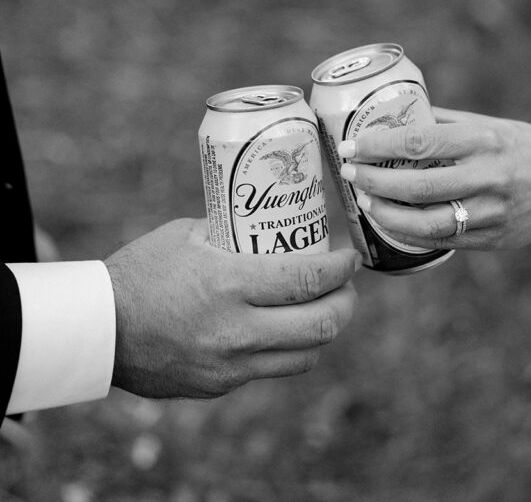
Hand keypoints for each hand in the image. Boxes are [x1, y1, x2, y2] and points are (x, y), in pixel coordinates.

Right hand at [104, 218, 358, 398]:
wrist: (100, 328)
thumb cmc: (142, 270)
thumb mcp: (188, 234)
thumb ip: (232, 233)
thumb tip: (269, 223)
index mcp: (230, 284)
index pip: (308, 281)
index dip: (341, 270)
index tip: (351, 258)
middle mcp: (236, 330)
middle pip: (320, 326)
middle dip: (346, 304)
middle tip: (346, 286)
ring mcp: (230, 364)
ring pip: (304, 356)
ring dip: (323, 331)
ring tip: (324, 309)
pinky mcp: (219, 385)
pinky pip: (270, 369)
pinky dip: (287, 349)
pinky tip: (283, 329)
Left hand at [338, 113, 530, 251]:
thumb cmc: (522, 147)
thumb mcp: (489, 124)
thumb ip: (445, 122)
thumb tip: (397, 111)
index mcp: (483, 140)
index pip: (420, 142)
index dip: (379, 146)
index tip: (351, 145)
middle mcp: (488, 177)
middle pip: (417, 185)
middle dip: (374, 181)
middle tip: (349, 174)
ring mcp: (491, 212)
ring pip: (427, 221)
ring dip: (387, 214)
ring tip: (366, 201)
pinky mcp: (492, 240)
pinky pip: (442, 240)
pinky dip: (411, 233)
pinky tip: (391, 222)